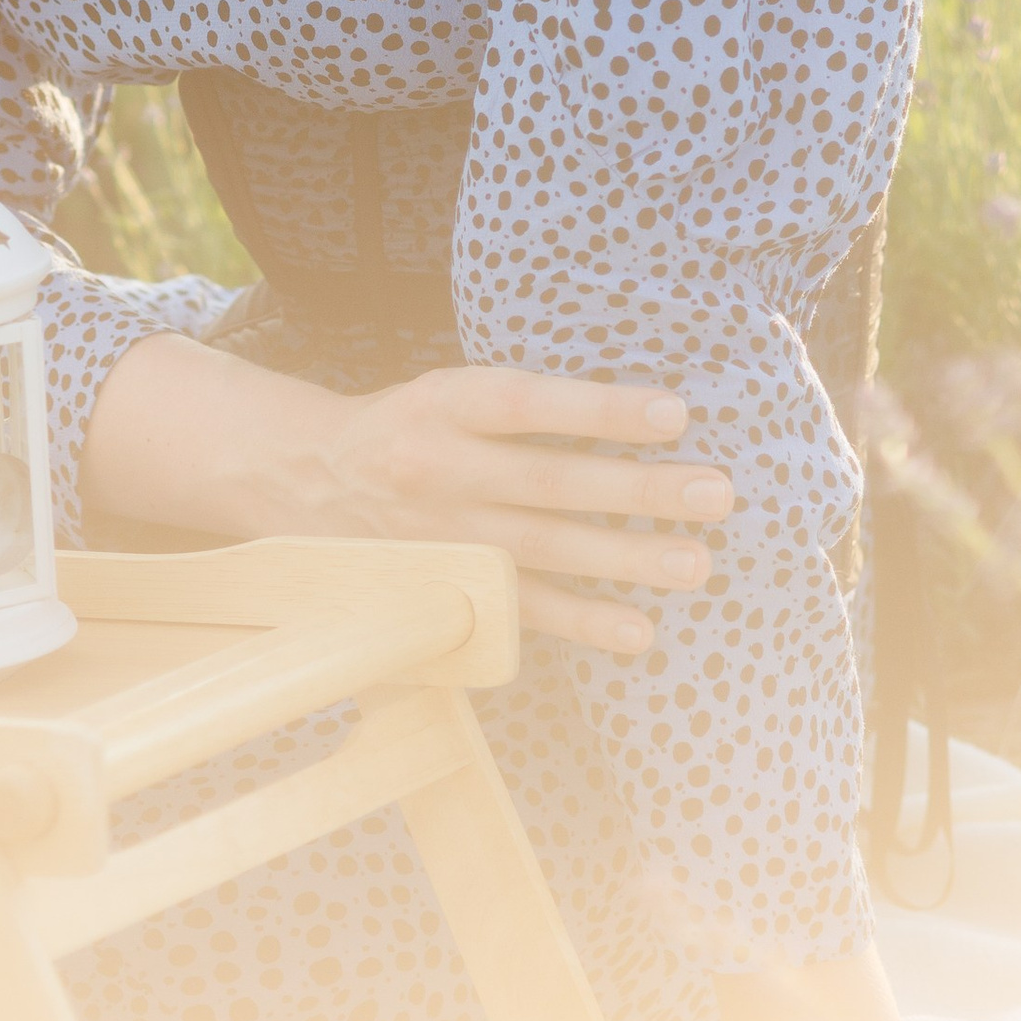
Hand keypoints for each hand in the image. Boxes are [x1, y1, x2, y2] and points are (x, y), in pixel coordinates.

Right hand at [82, 338, 732, 654]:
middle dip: (640, 490)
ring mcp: (444, 535)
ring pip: (545, 549)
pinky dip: (581, 621)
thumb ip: (522, 405)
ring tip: (697, 563)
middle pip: (552, 481)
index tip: (676, 412)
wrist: (303, 479)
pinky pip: (520, 609)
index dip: (600, 409)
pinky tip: (638, 630)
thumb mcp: (447, 390)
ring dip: (626, 559)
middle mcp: (442, 468)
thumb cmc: (406, 425)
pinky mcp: (445, 585)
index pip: (530, 404)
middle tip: (718, 493)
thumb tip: (638, 410)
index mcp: (444, 403)